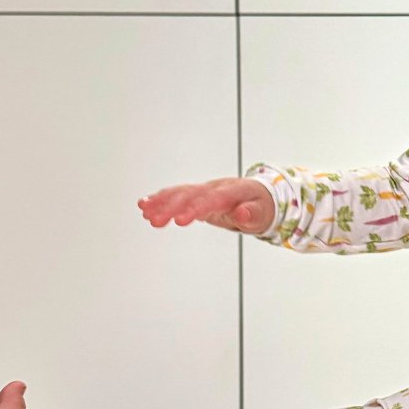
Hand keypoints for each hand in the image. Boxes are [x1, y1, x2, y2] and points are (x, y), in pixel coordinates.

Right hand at [138, 177, 275, 235]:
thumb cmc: (261, 206)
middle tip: (155, 220)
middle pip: (191, 195)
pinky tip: (144, 205)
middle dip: (172, 207)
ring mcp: (205, 190)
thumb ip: (252, 214)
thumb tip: (242, 213)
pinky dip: (160, 199)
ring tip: (145, 212)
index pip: (212, 199)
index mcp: (233, 191)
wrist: (259, 197)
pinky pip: (177, 195)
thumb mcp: (263, 214)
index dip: (195, 208)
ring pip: (180, 193)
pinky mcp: (197, 195)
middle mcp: (215, 187)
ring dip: (161, 202)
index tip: (180, 220)